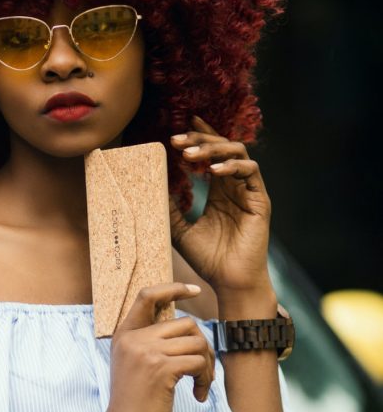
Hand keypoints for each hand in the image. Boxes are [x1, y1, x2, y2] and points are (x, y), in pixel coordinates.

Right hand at [97, 283, 215, 411]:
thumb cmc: (133, 406)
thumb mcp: (134, 367)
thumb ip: (150, 345)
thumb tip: (189, 329)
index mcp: (124, 335)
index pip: (147, 296)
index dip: (173, 288)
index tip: (193, 290)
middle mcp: (134, 339)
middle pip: (186, 324)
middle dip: (203, 347)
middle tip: (202, 372)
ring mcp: (147, 352)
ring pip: (197, 342)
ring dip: (207, 366)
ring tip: (200, 386)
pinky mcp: (162, 369)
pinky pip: (199, 361)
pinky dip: (205, 379)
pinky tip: (198, 396)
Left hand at [169, 115, 271, 293]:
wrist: (230, 282)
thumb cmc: (208, 260)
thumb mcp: (180, 231)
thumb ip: (170, 209)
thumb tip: (151, 187)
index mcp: (219, 191)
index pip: (212, 154)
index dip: (199, 137)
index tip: (178, 129)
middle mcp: (235, 186)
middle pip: (222, 147)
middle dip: (199, 140)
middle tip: (176, 141)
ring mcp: (249, 191)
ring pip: (237, 152)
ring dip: (213, 149)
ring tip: (189, 155)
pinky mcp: (260, 199)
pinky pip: (250, 171)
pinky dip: (231, 166)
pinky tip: (212, 172)